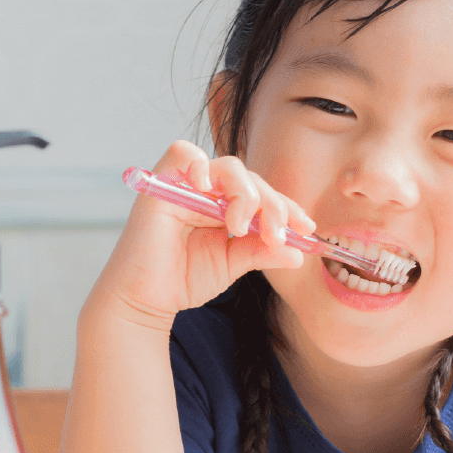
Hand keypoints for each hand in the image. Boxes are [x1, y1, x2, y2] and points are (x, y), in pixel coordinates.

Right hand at [87, 140, 315, 329]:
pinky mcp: (161, 184)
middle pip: (252, 179)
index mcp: (228, 206)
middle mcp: (209, 191)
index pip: (265, 195)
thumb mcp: (234, 264)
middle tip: (276, 235)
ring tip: (241, 225)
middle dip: (272, 205)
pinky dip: (198, 163)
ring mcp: (186, 184)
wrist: (146, 299)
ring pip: (227, 166)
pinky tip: (209, 188)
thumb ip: (263, 252)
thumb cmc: (185, 278)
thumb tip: (298, 253)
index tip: (307, 229)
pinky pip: (180, 152)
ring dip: (244, 192)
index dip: (288, 207)